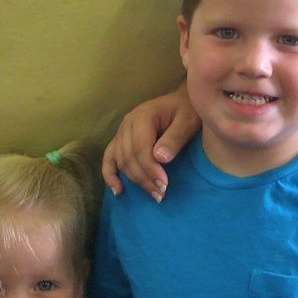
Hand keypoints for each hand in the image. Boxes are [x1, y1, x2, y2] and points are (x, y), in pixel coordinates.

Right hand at [102, 82, 201, 199]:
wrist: (181, 102)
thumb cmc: (187, 111)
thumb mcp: (188, 121)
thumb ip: (174, 138)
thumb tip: (160, 159)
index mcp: (143, 115)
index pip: (141, 148)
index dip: (150, 169)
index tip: (164, 185)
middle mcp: (127, 123)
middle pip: (129, 157)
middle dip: (144, 178)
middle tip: (161, 194)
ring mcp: (121, 131)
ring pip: (121, 161)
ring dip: (135, 180)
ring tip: (154, 195)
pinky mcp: (120, 140)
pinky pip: (109, 158)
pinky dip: (110, 175)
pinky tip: (118, 191)